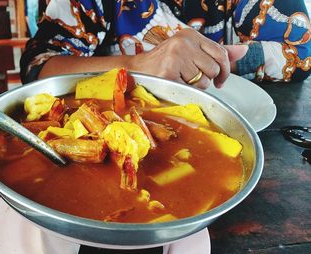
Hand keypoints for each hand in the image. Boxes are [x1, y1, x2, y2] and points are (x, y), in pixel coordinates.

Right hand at [126, 29, 245, 88]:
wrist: (137, 71)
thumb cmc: (164, 63)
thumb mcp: (191, 52)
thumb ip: (216, 52)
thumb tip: (244, 50)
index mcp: (190, 35)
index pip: (221, 53)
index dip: (224, 69)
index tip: (220, 79)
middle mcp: (183, 42)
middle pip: (214, 69)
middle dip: (206, 79)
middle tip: (191, 78)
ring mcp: (175, 56)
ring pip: (203, 81)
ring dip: (194, 86)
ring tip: (180, 80)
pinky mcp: (168, 72)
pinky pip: (190, 89)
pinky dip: (184, 91)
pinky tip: (174, 85)